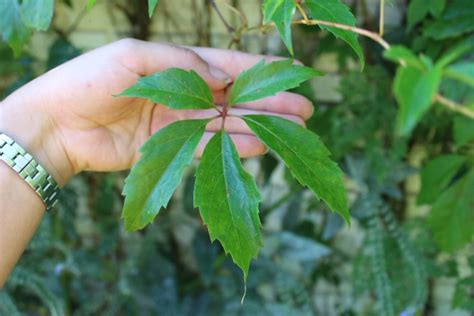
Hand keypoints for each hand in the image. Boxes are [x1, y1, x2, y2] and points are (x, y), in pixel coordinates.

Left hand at [0, 39, 312, 185]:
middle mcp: (184, 94)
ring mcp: (180, 122)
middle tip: (305, 109)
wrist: (58, 124)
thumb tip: (222, 76)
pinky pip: (210, 148)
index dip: (261, 72)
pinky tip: (260, 146)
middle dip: (271, 102)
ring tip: (292, 130)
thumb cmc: (90, 79)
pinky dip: (235, 147)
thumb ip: (181, 62)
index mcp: (178, 66)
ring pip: (229, 124)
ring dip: (261, 127)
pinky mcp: (172, 149)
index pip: (228, 67)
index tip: (293, 75)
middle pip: (236, 99)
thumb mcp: (135, 56)